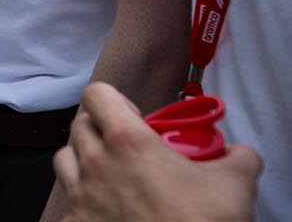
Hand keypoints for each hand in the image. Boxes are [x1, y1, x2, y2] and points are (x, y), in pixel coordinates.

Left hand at [52, 83, 261, 221]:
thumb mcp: (235, 185)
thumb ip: (237, 158)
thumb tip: (239, 154)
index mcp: (127, 142)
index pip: (97, 95)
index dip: (113, 100)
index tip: (134, 117)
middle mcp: (95, 163)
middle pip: (80, 126)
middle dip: (101, 130)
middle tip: (127, 149)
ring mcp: (79, 195)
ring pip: (65, 160)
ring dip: (84, 161)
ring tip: (112, 176)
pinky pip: (67, 202)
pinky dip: (82, 201)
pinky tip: (106, 211)